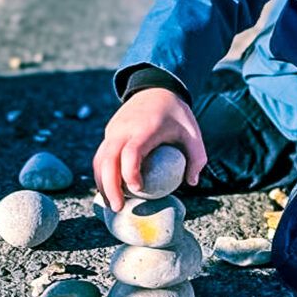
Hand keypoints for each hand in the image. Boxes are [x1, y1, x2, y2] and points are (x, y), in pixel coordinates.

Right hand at [92, 88, 206, 211]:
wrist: (156, 88)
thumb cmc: (176, 115)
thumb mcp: (193, 133)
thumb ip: (197, 158)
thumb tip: (192, 183)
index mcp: (145, 128)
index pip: (131, 152)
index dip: (130, 173)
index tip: (139, 190)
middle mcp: (124, 129)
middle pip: (108, 159)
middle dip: (109, 186)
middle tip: (119, 208)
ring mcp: (113, 130)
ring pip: (99, 159)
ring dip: (101, 183)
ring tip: (113, 204)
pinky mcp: (109, 132)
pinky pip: (100, 155)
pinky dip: (101, 173)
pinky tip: (110, 190)